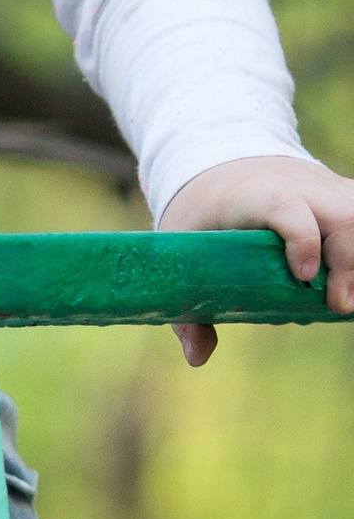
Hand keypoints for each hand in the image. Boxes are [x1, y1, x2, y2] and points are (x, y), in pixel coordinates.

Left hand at [157, 154, 353, 364]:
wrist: (221, 161)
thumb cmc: (202, 210)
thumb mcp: (180, 244)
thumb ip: (187, 305)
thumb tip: (198, 357)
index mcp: (253, 195)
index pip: (284, 207)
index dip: (300, 238)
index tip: (303, 276)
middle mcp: (297, 186)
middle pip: (339, 216)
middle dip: (347, 262)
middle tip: (338, 305)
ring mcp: (326, 189)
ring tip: (349, 299)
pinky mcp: (344, 196)